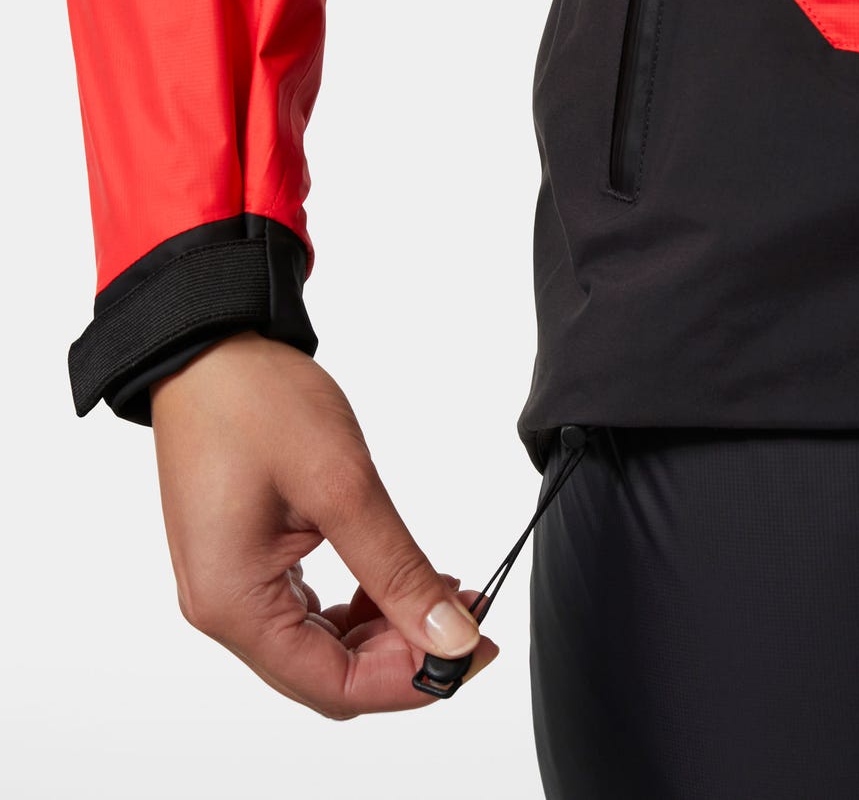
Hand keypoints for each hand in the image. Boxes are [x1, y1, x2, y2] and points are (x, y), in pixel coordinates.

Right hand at [149, 330, 498, 718]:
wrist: (210, 352)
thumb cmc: (257, 403)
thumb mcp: (342, 486)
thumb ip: (398, 569)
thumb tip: (449, 636)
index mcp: (234, 602)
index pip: (335, 685)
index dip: (410, 680)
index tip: (469, 650)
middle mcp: (224, 608)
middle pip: (328, 674)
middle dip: (403, 656)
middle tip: (465, 620)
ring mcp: (231, 585)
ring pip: (321, 647)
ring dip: (384, 631)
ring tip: (438, 592)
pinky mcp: (246, 561)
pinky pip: (307, 610)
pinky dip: (358, 605)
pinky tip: (392, 578)